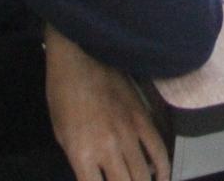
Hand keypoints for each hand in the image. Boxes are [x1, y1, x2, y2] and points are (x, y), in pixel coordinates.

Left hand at [44, 26, 168, 180]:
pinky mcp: (143, 118)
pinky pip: (158, 150)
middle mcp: (109, 147)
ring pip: (144, 174)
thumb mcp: (61, 133)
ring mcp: (129, 133)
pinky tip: (159, 177)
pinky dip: (162, 168)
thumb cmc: (63, 94)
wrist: (80, 55)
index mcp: (82, 153)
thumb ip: (80, 160)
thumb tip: (96, 176)